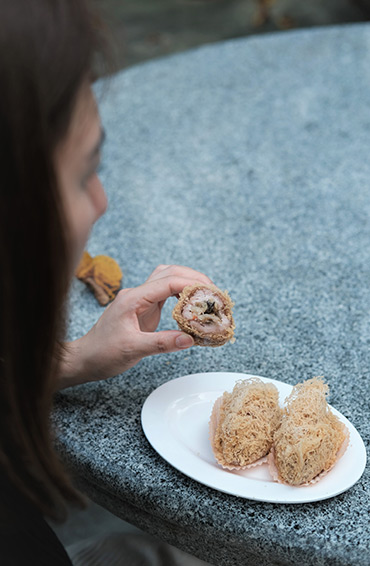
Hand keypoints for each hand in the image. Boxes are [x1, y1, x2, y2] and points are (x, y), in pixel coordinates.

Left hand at [57, 265, 211, 388]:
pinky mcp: (142, 308)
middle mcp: (136, 294)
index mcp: (133, 298)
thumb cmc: (102, 353)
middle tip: (213, 292)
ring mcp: (139, 300)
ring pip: (166, 279)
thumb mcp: (133, 350)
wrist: (85, 359)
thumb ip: (162, 343)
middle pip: (169, 273)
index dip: (191, 284)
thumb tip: (189, 339)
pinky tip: (190, 304)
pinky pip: (164, 294)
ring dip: (186, 282)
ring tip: (205, 294)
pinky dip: (179, 294)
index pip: (167, 282)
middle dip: (193, 278)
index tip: (210, 292)